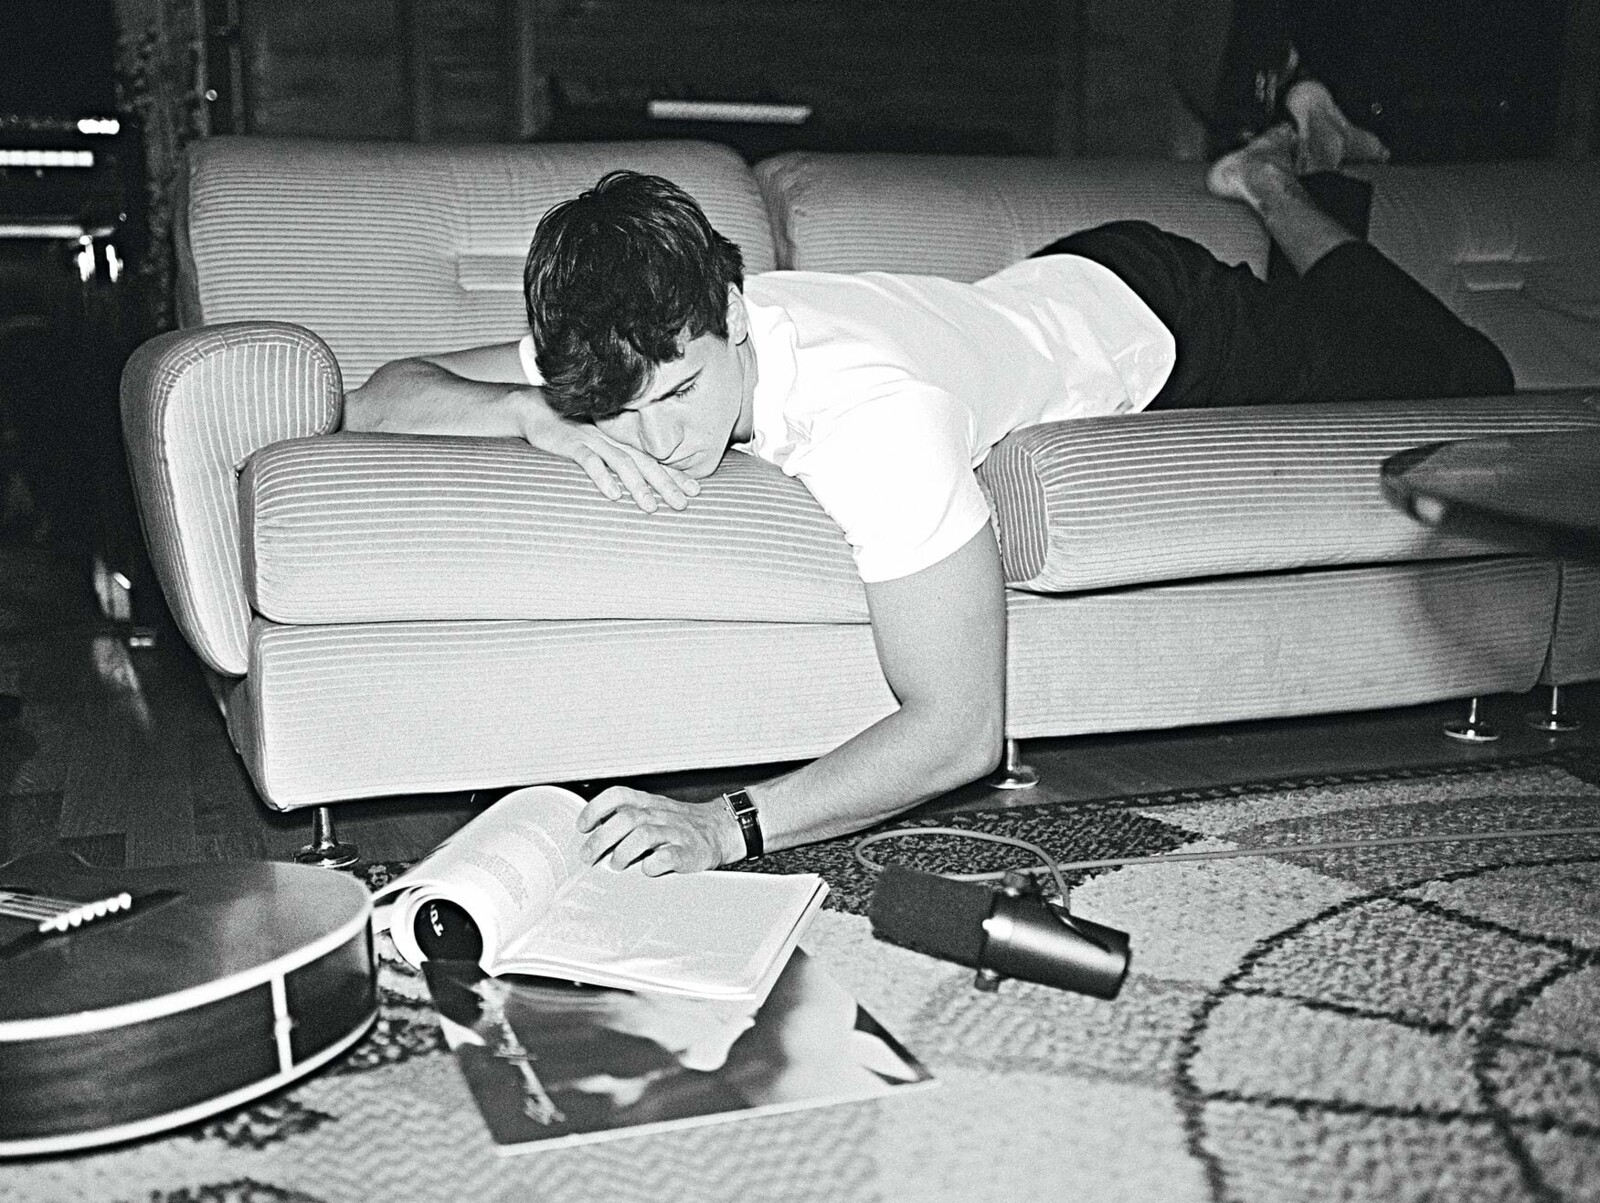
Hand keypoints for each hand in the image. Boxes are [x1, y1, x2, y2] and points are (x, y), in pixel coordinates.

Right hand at [518, 392, 698, 513]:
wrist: (535, 409)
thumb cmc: (568, 431)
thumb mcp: (597, 443)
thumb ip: (616, 458)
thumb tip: (634, 484)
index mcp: (622, 440)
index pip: (655, 459)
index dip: (676, 475)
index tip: (695, 492)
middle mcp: (613, 439)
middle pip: (646, 463)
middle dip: (666, 485)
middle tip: (683, 505)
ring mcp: (593, 440)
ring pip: (622, 463)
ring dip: (638, 487)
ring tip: (651, 508)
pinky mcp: (571, 443)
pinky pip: (589, 461)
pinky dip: (602, 477)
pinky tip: (613, 495)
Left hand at [577, 786, 740, 874]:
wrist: (720, 830)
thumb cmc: (679, 824)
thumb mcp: (653, 811)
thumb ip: (626, 815)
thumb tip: (590, 831)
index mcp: (649, 803)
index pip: (618, 796)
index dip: (596, 808)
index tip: (582, 826)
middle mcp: (660, 815)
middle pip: (625, 819)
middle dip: (600, 839)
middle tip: (588, 856)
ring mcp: (676, 833)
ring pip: (643, 835)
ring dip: (623, 852)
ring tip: (616, 865)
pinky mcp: (689, 853)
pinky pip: (668, 856)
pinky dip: (653, 864)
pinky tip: (646, 869)